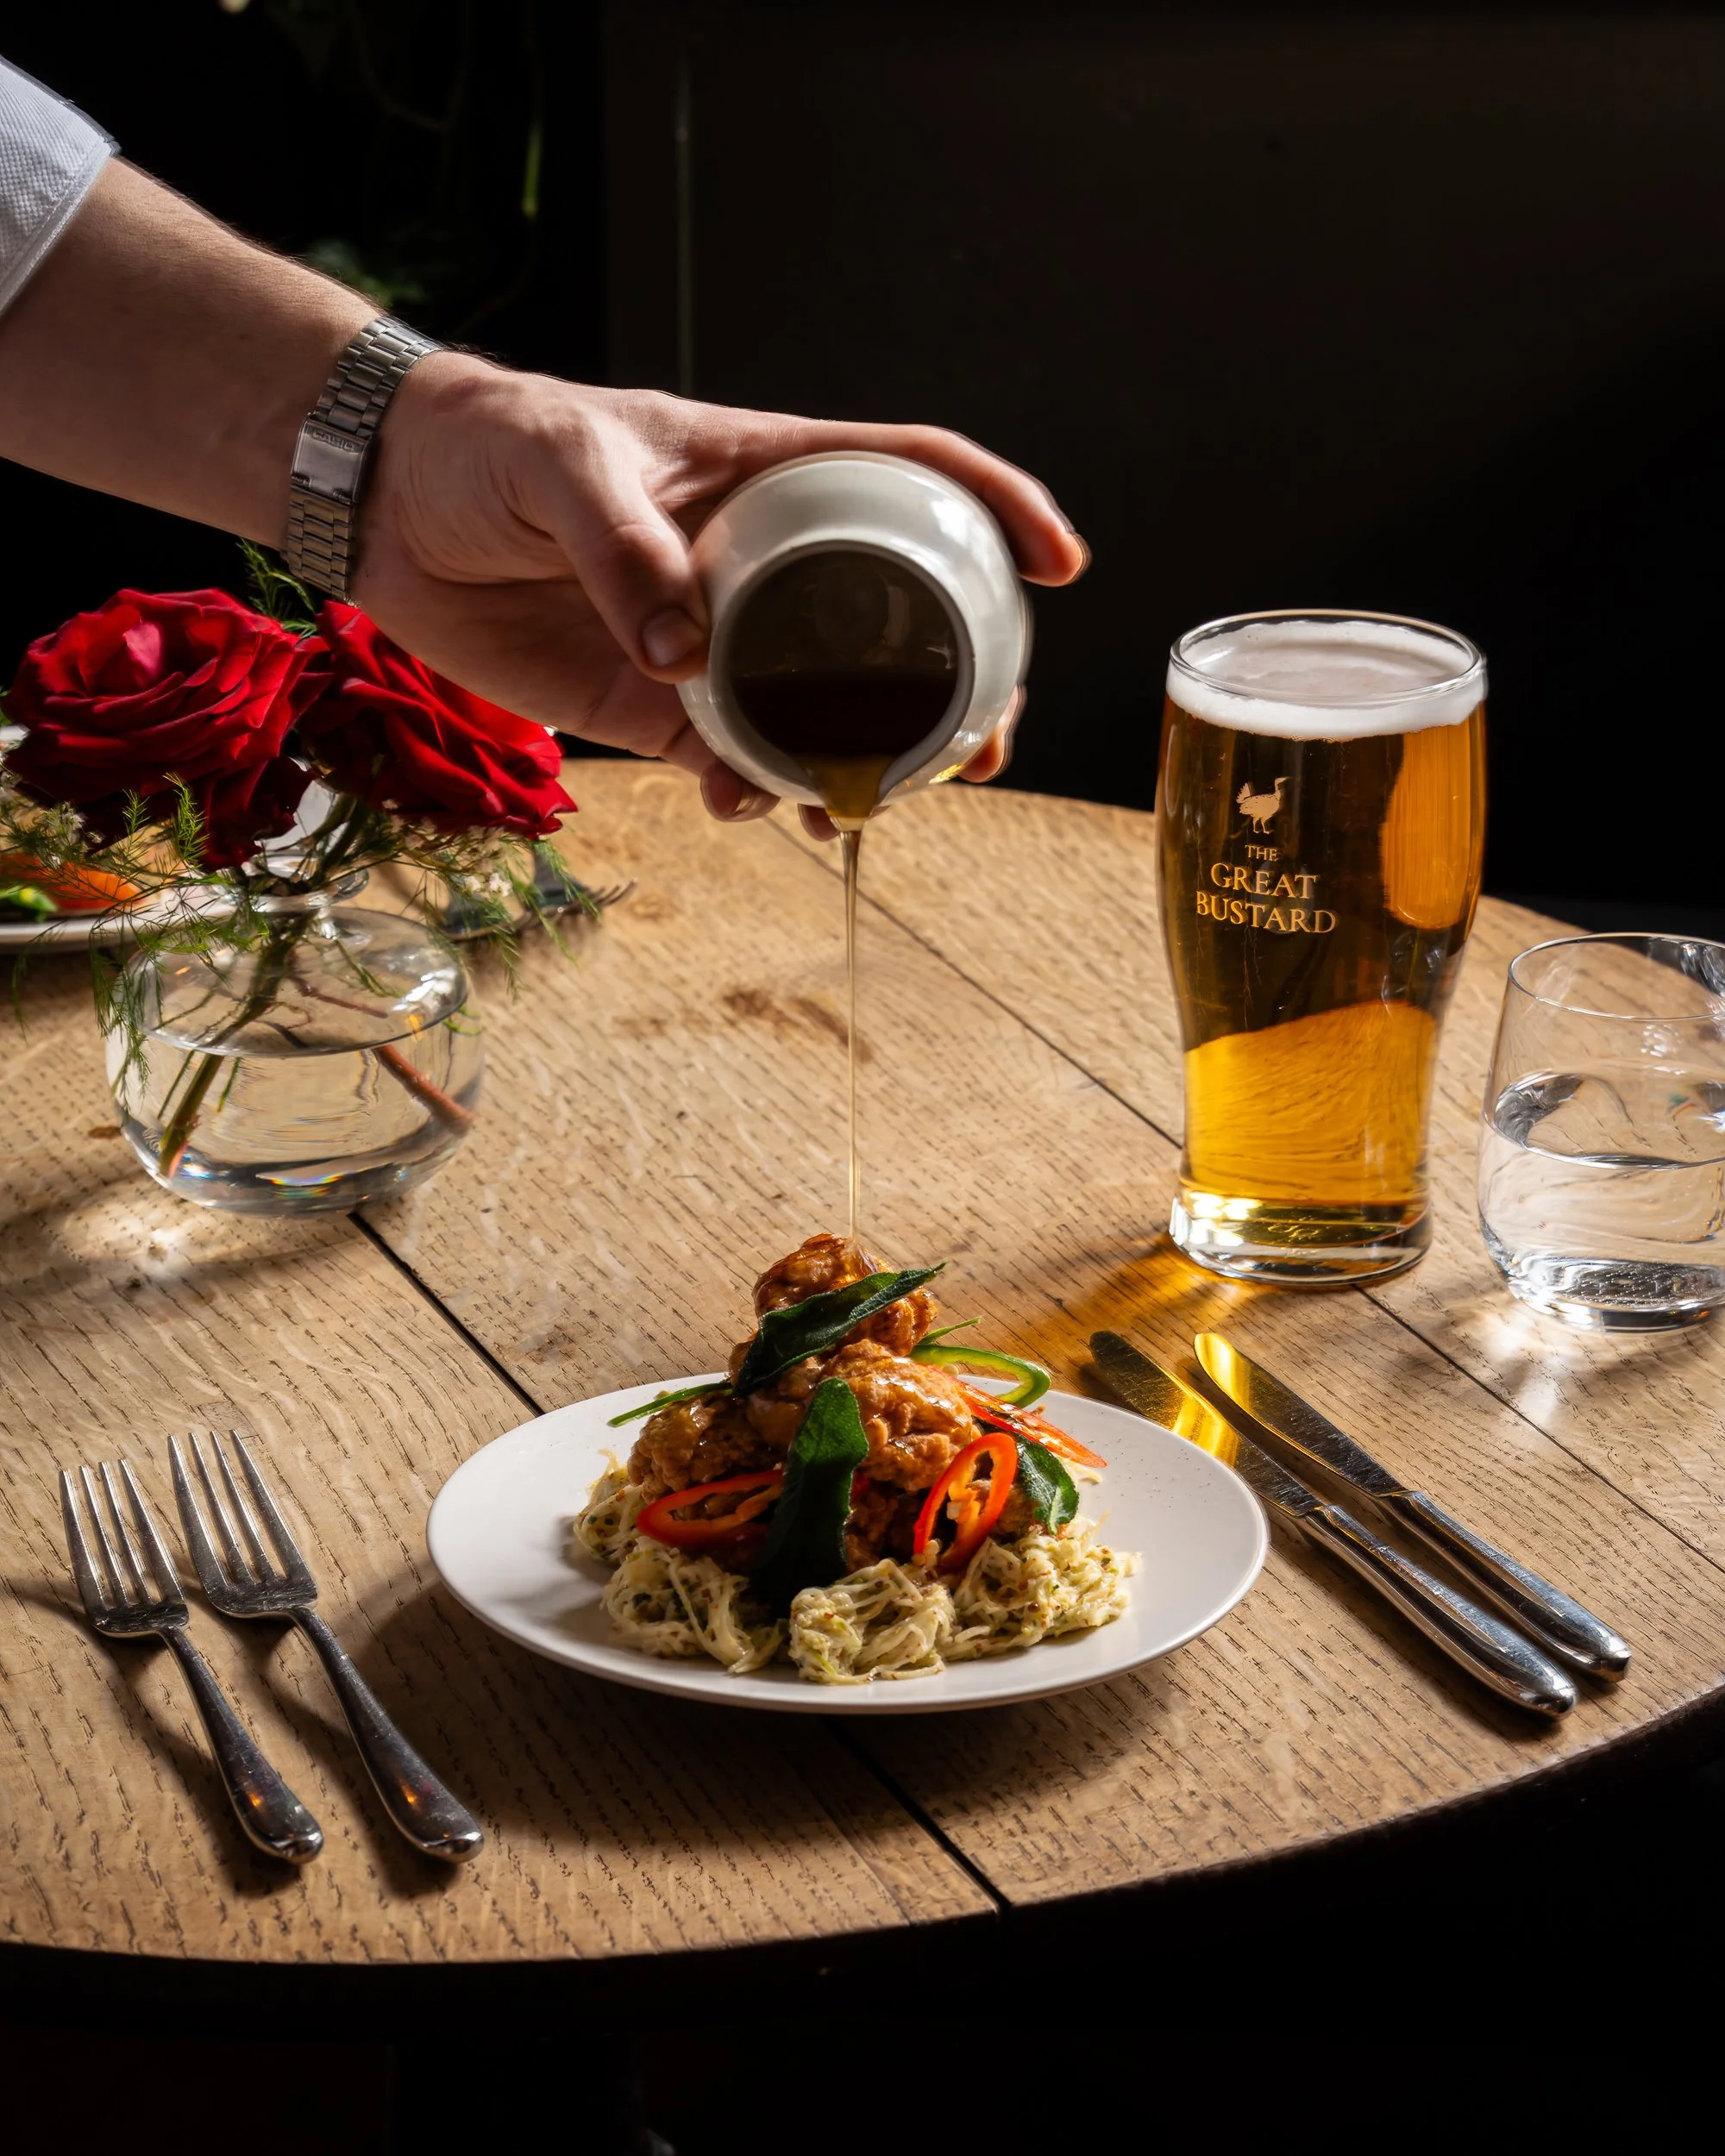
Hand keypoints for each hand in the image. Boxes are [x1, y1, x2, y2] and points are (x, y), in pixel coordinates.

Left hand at [359, 359, 1086, 833]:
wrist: (387, 507)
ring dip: (867, 763)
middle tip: (984, 747)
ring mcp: (719, 641)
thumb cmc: (485, 446)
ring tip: (877, 808)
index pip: (912, 473)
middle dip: (961, 684)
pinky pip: (732, 759)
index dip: (996, 507)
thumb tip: (689, 659)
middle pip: (899, 619)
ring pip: (826, 709)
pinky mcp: (659, 706)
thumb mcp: (563, 466)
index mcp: (769, 472)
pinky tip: (751, 811)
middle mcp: (764, 562)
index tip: (1057, 562)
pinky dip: (753, 794)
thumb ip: (626, 550)